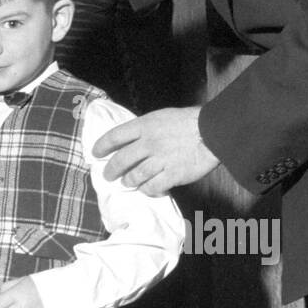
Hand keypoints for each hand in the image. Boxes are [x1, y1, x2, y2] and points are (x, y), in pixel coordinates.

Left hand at [93, 106, 220, 195]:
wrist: (213, 131)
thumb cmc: (189, 121)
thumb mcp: (162, 116)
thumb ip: (145, 128)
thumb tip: (131, 139)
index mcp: (144, 126)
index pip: (114, 136)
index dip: (101, 145)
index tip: (95, 153)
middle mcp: (148, 144)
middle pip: (120, 161)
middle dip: (110, 170)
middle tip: (107, 175)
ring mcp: (159, 161)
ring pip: (134, 177)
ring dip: (129, 182)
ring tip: (128, 183)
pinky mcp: (172, 175)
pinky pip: (153, 188)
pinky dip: (148, 191)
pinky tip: (149, 190)